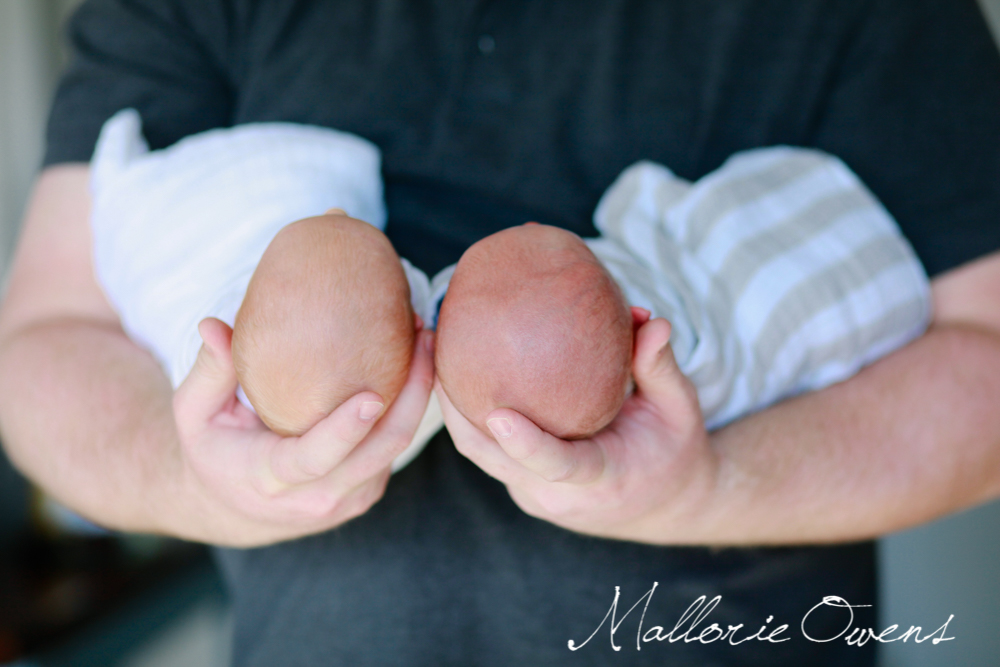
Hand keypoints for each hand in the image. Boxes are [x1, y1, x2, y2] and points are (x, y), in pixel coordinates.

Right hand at [170, 317, 433, 546]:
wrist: (233, 508)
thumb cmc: (214, 449)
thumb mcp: (195, 412)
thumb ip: (209, 370)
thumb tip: (212, 325)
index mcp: (271, 478)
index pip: (315, 458)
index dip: (345, 430)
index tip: (373, 396)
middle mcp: (317, 497)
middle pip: (378, 451)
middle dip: (411, 395)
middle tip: (423, 337)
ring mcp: (348, 499)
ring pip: (396, 449)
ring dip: (419, 395)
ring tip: (425, 339)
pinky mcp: (368, 490)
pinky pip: (395, 450)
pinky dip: (410, 409)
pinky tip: (416, 364)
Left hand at [438, 316, 716, 542]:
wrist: (664, 505)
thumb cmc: (674, 449)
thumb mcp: (680, 408)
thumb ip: (661, 366)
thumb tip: (649, 319)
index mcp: (601, 479)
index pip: (557, 465)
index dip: (526, 443)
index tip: (498, 413)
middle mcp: (557, 495)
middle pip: (493, 458)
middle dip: (455, 411)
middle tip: (435, 348)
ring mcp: (534, 495)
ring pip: (480, 453)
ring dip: (450, 405)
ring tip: (431, 348)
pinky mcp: (522, 484)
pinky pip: (488, 449)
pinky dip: (468, 411)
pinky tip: (454, 365)